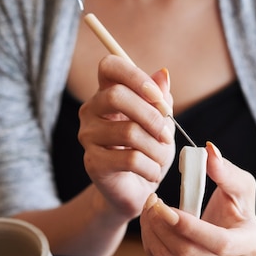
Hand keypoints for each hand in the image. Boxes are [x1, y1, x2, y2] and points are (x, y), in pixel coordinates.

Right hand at [78, 56, 175, 220]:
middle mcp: (91, 111)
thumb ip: (160, 99)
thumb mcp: (161, 123)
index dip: (135, 76)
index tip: (158, 98)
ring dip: (156, 148)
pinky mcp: (93, 163)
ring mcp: (88, 137)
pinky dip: (151, 167)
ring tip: (161, 159)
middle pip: (116, 96)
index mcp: (108, 93)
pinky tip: (153, 173)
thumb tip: (163, 74)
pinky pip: (131, 159)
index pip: (109, 66)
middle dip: (151, 116)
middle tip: (167, 135)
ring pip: (129, 131)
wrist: (136, 190)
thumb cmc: (148, 151)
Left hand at [140, 142, 255, 255]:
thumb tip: (209, 150)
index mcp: (250, 245)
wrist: (235, 237)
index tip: (166, 207)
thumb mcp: (240, 186)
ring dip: (153, 234)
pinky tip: (151, 223)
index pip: (219, 243)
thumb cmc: (237, 208)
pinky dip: (151, 244)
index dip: (190, 227)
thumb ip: (226, 170)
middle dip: (164, 228)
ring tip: (149, 208)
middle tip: (151, 201)